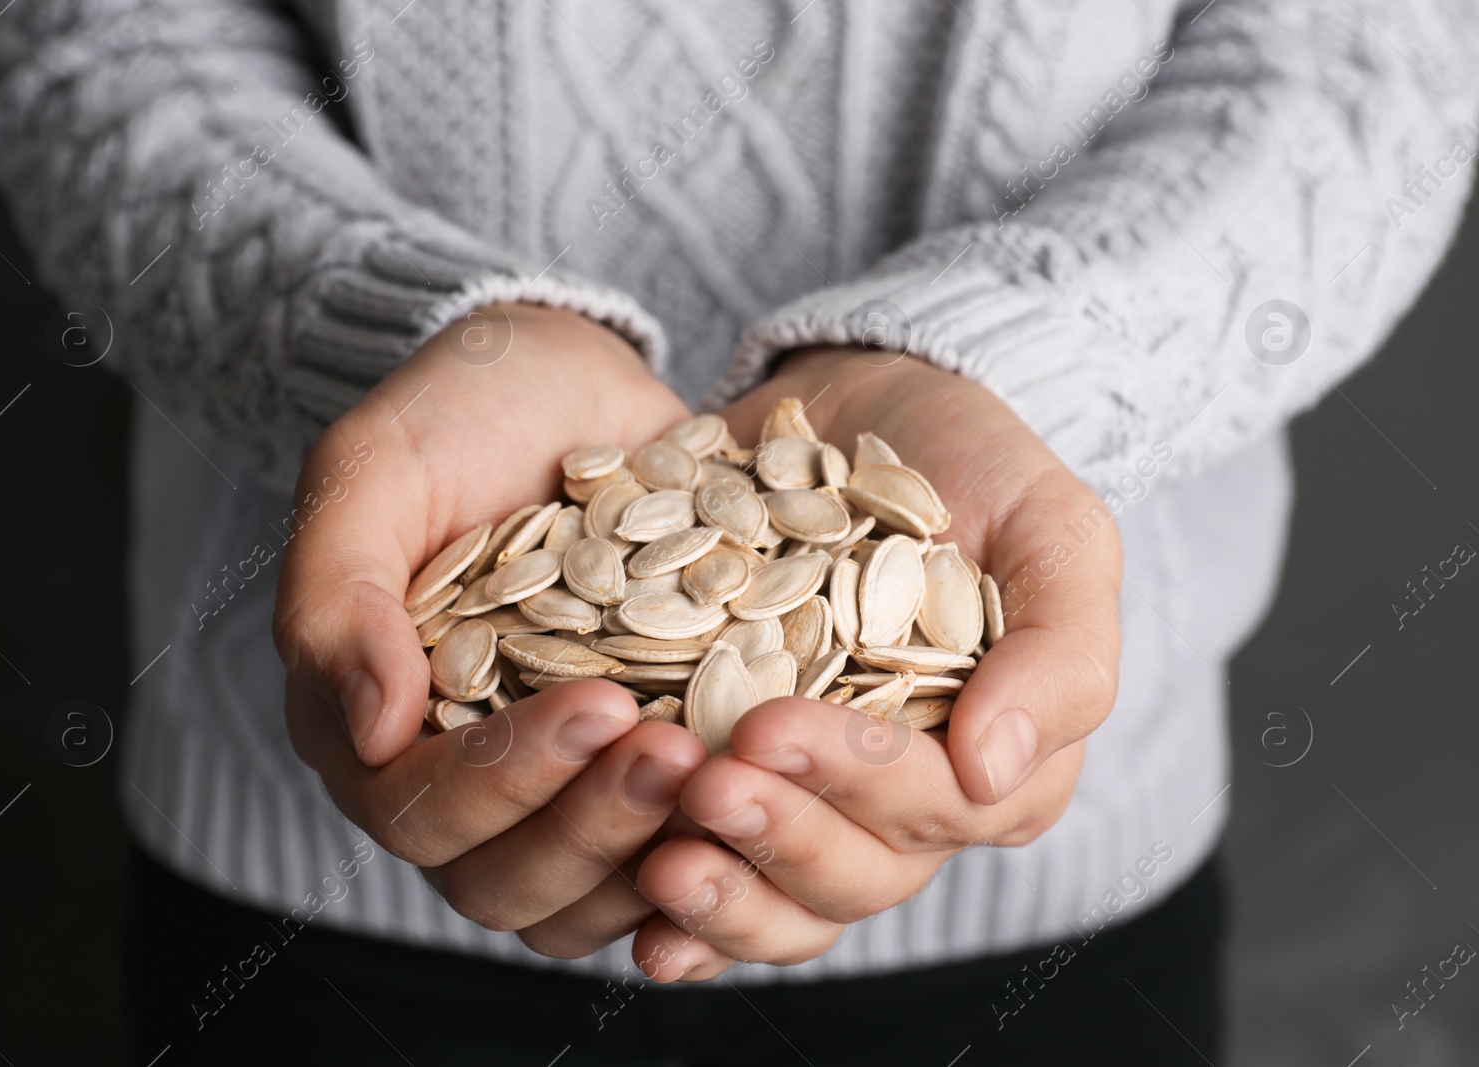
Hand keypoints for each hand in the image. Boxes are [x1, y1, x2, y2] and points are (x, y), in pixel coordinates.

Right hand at [275, 303, 707, 954]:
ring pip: (582, 899)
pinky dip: (710, 847)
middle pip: (501, 883)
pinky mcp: (630, 774)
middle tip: (678, 753)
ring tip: (725, 771)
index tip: (603, 705)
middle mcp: (454, 777)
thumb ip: (338, 596)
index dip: (504, 778)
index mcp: (372, 724)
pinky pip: (661, 861)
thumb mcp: (376, 470)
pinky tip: (767, 793)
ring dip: (652, 854)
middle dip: (591, 830)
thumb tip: (371, 733)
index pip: (416, 808)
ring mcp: (550, 788)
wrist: (573, 384)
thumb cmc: (460, 412)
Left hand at [629, 348, 1122, 980]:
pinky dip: (683, 916)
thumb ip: (1061, 651)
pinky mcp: (735, 770)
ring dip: (726, 898)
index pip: (937, 805)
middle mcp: (904, 798)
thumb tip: (993, 771)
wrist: (861, 404)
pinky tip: (634, 923)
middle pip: (857, 872)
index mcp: (993, 756)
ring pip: (787, 899)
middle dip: (779, 838)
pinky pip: (720, 871)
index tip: (767, 729)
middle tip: (704, 786)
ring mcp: (815, 795)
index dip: (854, 779)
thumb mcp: (1053, 530)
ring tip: (657, 864)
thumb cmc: (976, 464)